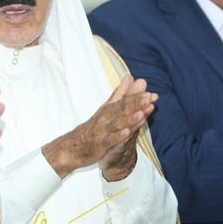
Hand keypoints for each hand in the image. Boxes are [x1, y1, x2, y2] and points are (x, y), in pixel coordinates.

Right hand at [42, 75, 156, 180]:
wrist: (72, 146)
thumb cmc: (93, 127)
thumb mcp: (107, 108)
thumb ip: (120, 94)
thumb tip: (130, 77)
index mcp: (109, 110)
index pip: (125, 101)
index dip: (138, 97)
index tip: (150, 93)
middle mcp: (106, 118)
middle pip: (121, 110)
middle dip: (135, 104)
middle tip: (148, 97)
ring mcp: (102, 131)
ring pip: (116, 124)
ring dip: (129, 119)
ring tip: (140, 114)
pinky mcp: (99, 144)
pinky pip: (109, 140)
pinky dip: (117, 137)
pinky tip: (126, 133)